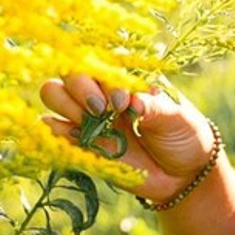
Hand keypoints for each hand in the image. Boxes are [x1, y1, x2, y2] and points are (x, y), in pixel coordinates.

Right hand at [39, 74, 217, 203]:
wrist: (182, 174)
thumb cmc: (182, 133)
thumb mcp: (176, 117)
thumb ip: (154, 107)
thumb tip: (133, 102)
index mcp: (126, 77)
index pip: (101, 60)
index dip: (106, 79)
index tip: (123, 102)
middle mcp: (102, 91)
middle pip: (70, 72)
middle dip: (81, 88)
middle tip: (103, 111)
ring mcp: (87, 116)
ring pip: (53, 92)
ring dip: (65, 104)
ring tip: (91, 123)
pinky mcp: (79, 143)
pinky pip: (52, 128)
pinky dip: (55, 129)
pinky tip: (75, 137)